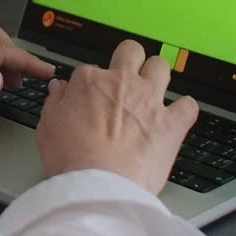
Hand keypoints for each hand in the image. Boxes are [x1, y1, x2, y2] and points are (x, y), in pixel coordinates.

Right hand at [36, 40, 198, 194]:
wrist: (100, 183)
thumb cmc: (73, 159)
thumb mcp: (47, 127)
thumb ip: (55, 102)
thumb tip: (59, 89)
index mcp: (90, 82)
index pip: (89, 70)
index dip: (89, 85)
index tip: (88, 98)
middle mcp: (122, 83)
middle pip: (131, 52)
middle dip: (129, 58)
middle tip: (125, 75)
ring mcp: (149, 101)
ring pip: (160, 66)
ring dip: (157, 73)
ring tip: (152, 87)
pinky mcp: (171, 124)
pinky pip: (188, 106)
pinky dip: (185, 109)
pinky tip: (179, 114)